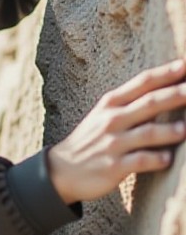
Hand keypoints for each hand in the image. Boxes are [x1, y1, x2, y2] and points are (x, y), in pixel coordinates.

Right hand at [47, 60, 185, 203]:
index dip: (165, 73)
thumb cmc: (91, 140)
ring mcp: (113, 143)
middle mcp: (112, 119)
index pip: (142, 83)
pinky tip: (168, 159)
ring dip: (169, 131)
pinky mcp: (113, 166)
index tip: (185, 65)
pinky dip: (155, 159)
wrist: (62, 169)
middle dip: (175, 95)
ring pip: (147, 133)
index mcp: (111, 103)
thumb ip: (130, 104)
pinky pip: (139, 161)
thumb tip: (164, 92)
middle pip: (149, 103)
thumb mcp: (103, 115)